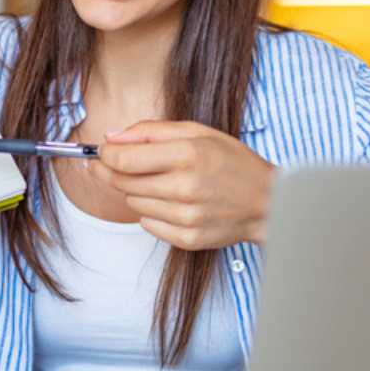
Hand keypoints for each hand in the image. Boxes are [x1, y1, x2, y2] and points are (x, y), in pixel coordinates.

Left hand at [91, 121, 275, 250]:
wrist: (267, 202)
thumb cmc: (232, 162)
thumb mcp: (198, 132)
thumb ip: (151, 131)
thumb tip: (111, 137)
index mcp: (188, 154)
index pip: (123, 158)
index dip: (104, 154)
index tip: (102, 151)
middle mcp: (185, 187)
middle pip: (122, 182)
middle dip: (111, 172)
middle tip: (108, 165)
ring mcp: (186, 217)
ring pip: (133, 204)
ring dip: (136, 191)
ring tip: (159, 182)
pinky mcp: (187, 239)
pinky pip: (147, 224)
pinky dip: (152, 213)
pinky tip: (170, 202)